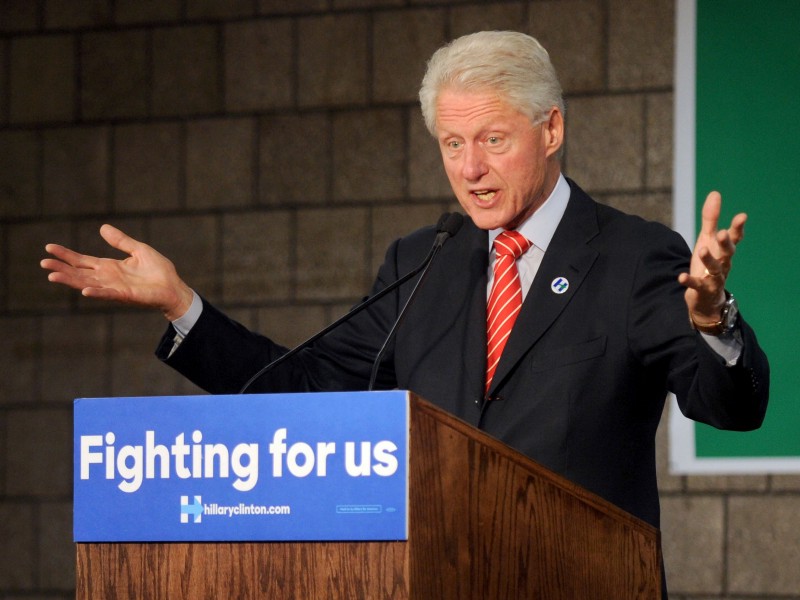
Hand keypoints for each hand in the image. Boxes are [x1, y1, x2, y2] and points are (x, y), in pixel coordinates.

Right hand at [40, 224, 193, 320]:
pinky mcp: (126, 295)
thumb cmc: (158, 271)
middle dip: (61, 268)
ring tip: (52, 276)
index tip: (49, 248)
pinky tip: (84, 290)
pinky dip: (96, 292)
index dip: (66, 255)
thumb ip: (121, 241)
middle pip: (79, 273)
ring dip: (70, 281)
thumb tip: (103, 227)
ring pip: (87, 284)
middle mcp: (108, 278)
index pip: (82, 261)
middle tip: (43, 263)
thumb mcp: (138, 250)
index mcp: (109, 267)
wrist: (174, 287)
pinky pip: (108, 294)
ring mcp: (115, 288)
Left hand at [678, 191, 745, 325]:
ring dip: (708, 259)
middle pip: (727, 253)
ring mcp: (713, 278)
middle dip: (726, 243)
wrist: (706, 298)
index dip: (738, 228)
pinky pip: (696, 285)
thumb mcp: (707, 239)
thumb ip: (711, 219)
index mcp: (724, 251)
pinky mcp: (702, 290)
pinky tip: (681, 277)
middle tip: (723, 233)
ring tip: (702, 249)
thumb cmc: (708, 263)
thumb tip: (715, 193)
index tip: (742, 216)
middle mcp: (723, 263)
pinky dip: (690, 281)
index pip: (734, 238)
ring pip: (714, 268)